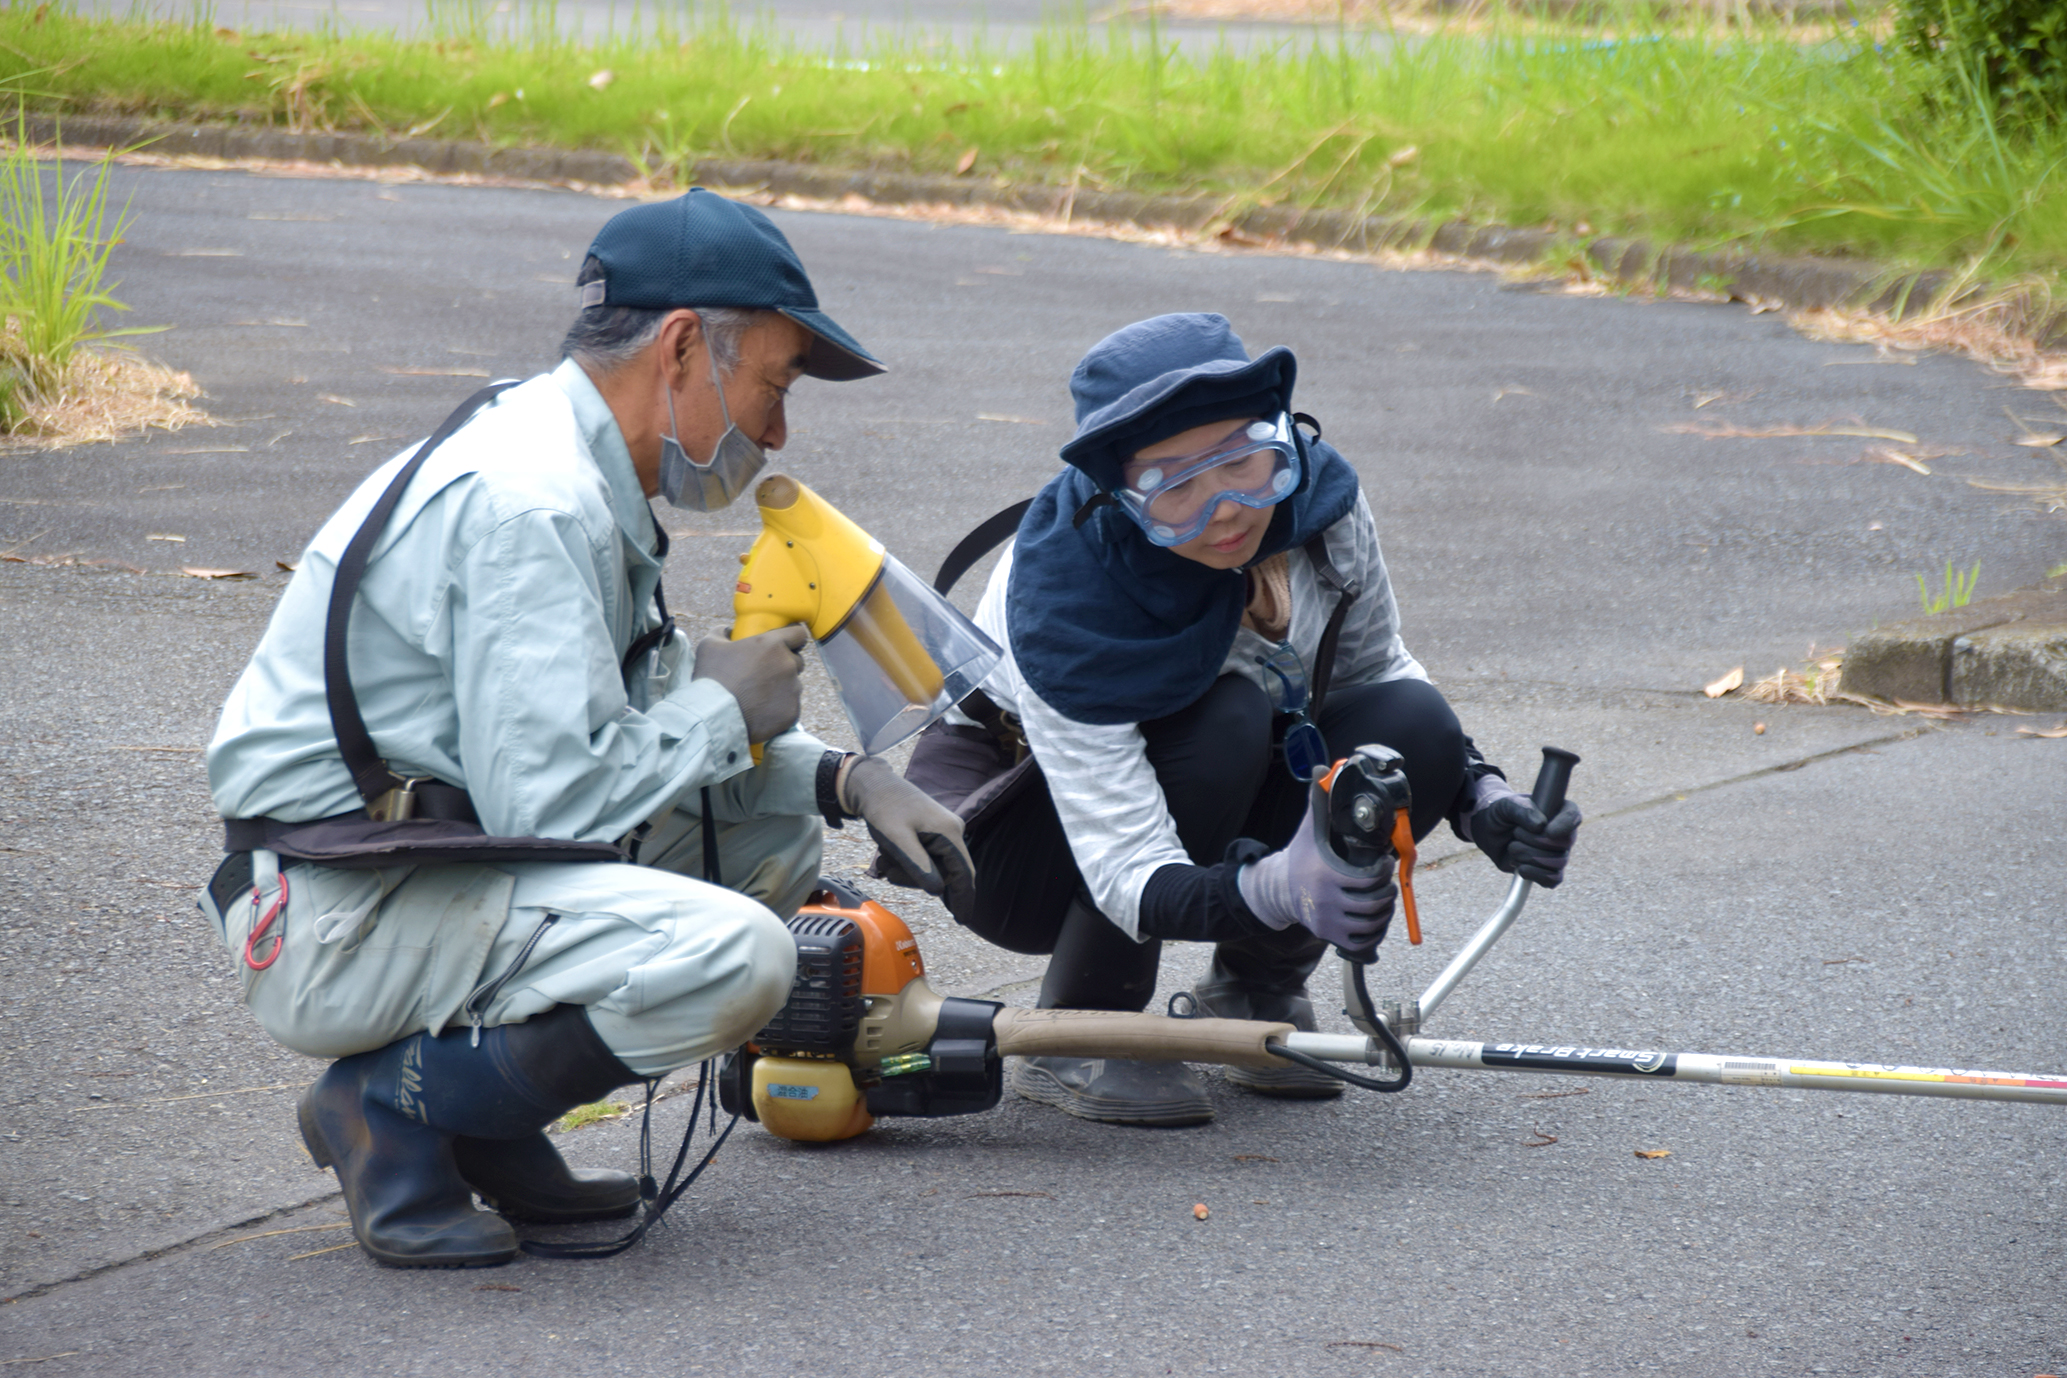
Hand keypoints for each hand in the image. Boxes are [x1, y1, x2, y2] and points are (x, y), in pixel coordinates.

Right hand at [691, 625, 806, 743]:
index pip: (799, 634)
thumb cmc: (712, 679)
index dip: (794, 638)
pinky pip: (791, 706)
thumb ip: (722, 632)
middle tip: (765, 674)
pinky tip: (762, 711)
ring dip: (782, 687)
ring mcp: (793, 689)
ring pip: (794, 685)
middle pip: (797, 661)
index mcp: (772, 645)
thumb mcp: (709, 646)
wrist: (715, 716)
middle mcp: (788, 664)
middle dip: (785, 665)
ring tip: (759, 696)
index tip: (787, 644)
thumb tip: (729, 630)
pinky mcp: (793, 711)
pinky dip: (780, 708)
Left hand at [842, 755, 975, 919]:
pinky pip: (928, 856)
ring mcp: (945, 830)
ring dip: (909, 871)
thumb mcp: (897, 840)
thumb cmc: (884, 810)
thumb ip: (918, 866)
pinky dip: (909, 862)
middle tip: (889, 873)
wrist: (874, 785)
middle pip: (946, 872)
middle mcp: (953, 830)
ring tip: (885, 859)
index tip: (963, 920)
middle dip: (917, 879)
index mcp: (949, 833)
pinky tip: (890, 854)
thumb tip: (938, 891)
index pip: (964, 874)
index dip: (964, 899)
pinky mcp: (935, 830)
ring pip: (934, 866)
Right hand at [1236, 783, 1396, 959]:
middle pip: (1373, 903)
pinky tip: (1373, 920)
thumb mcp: (1309, 830)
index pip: (1368, 879)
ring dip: (1383, 912)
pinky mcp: (1328, 935)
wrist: (1278, 890)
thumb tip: (1322, 769)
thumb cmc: (1300, 857)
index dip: (1384, 871)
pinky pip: (1360, 941)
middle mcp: (1326, 900)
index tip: (1385, 863)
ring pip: (1370, 923)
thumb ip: (1319, 801)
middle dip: (1386, 892)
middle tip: (1386, 883)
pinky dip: (1373, 933)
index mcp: (1326, 874)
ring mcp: (1327, 921)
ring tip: (1383, 899)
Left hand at [1467, 782, 1580, 886]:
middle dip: (1535, 841)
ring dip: (1529, 856)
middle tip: (1516, 833)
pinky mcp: (1547, 870)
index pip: (1573, 816)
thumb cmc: (1502, 813)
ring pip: (1557, 863)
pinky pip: (1553, 880)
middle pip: (1564, 844)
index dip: (1564, 825)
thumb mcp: (1507, 805)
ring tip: (1513, 848)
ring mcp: (1557, 853)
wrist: (1489, 831)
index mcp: (1558, 810)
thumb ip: (1523, 810)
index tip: (1547, 831)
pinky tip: (1520, 868)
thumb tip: (1540, 826)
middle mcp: (1562, 833)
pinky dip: (1535, 875)